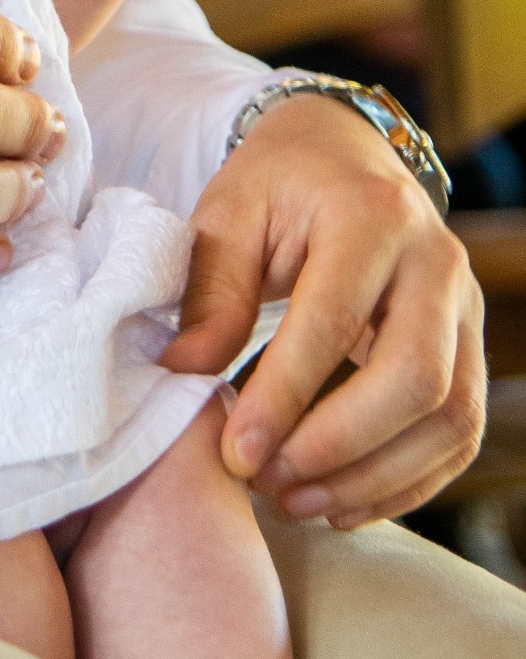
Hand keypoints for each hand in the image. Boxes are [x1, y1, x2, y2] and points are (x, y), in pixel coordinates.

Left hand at [163, 94, 485, 525]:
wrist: (343, 156)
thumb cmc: (279, 186)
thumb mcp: (228, 215)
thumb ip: (211, 293)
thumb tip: (186, 375)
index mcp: (370, 216)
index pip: (333, 320)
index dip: (285, 395)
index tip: (237, 452)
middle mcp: (436, 262)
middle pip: (417, 379)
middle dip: (339, 447)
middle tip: (267, 480)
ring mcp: (466, 309)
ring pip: (451, 418)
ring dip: (374, 478)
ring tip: (295, 501)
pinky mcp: (470, 349)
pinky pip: (461, 434)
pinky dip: (406, 482)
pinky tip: (341, 502)